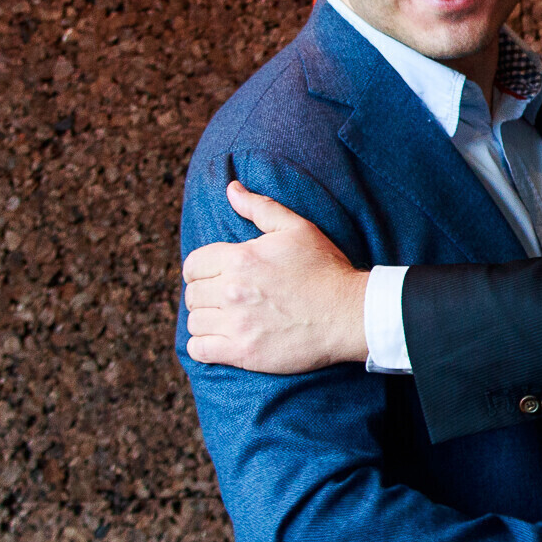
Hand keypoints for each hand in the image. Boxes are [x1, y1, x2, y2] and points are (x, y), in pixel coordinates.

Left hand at [182, 181, 368, 373]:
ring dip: (205, 320)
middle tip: (224, 299)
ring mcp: (237, 324)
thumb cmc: (325, 269)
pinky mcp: (243, 352)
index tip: (212, 276)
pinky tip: (220, 341)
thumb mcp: (297, 229)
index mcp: (240, 258)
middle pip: (192, 294)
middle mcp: (232, 290)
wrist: (349, 314)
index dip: (199, 270)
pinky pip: (199, 350)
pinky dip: (203, 346)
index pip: (193, 265)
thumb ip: (260, 207)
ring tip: (224, 320)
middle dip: (204, 295)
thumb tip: (231, 189)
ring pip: (194, 321)